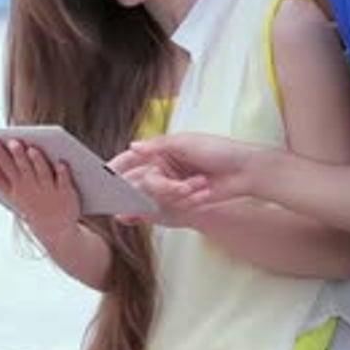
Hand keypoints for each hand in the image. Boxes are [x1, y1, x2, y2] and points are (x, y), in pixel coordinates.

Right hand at [0, 138, 81, 245]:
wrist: (55, 230)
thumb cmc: (32, 204)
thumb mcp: (11, 194)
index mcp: (16, 188)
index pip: (4, 170)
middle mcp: (31, 188)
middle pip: (23, 168)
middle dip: (17, 155)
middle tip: (11, 141)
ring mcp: (49, 191)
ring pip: (42, 173)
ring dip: (37, 161)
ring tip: (32, 149)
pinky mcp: (66, 192)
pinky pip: (64, 181)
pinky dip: (63, 173)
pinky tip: (61, 162)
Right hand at [110, 132, 258, 218]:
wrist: (246, 171)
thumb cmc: (218, 150)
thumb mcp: (186, 143)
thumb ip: (157, 146)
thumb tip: (133, 146)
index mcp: (162, 149)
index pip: (133, 158)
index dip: (118, 166)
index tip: (104, 175)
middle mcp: (165, 167)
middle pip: (143, 181)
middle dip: (156, 186)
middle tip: (171, 188)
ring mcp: (173, 185)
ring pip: (158, 196)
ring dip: (178, 193)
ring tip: (200, 185)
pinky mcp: (183, 200)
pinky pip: (173, 206)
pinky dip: (188, 201)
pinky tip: (204, 193)